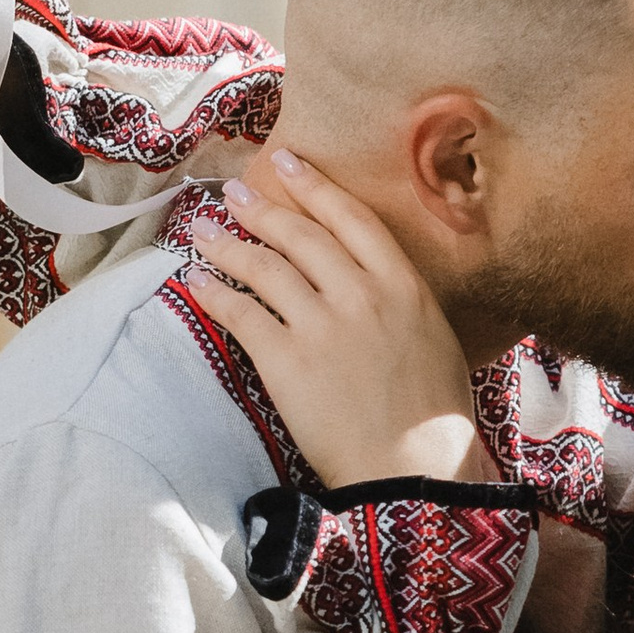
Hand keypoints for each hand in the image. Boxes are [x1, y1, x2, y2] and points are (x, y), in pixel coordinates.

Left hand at [182, 150, 487, 490]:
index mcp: (404, 285)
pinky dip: (215, 294)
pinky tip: (197, 282)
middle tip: (234, 192)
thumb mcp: (436, 339)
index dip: (314, 187)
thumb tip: (377, 285)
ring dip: (229, 244)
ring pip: (265, 267)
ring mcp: (322, 325)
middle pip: (301, 235)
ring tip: (204, 231)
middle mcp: (361, 294)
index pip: (352, 218)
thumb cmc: (433, 416)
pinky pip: (242, 315)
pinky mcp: (287, 361)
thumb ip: (403, 303)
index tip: (287, 163)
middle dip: (262, 208)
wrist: (416, 469)